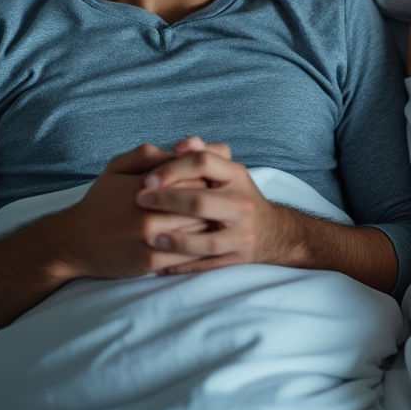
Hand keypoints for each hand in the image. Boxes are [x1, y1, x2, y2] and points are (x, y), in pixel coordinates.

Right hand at [54, 143, 208, 279]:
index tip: (211, 182)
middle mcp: (149, 212)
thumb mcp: (119, 166)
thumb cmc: (102, 200)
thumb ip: (152, 154)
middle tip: (219, 203)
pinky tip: (203, 243)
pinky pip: (189, 255)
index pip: (195, 175)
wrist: (73, 242)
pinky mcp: (152, 262)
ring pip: (201, 230)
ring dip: (211, 226)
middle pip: (201, 203)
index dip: (207, 178)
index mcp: (146, 185)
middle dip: (213, 203)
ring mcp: (151, 239)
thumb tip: (187, 148)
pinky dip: (200, 248)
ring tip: (215, 221)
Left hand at [133, 137, 296, 274]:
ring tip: (151, 237)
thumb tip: (178, 145)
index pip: (203, 162)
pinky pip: (207, 264)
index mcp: (237, 175)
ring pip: (206, 240)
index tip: (147, 178)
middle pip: (200, 202)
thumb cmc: (236, 196)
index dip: (172, 168)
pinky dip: (183, 264)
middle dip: (166, 201)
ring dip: (175, 240)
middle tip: (139, 200)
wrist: (271, 232)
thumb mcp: (226, 171)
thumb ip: (202, 153)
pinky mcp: (238, 258)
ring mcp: (242, 233)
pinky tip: (160, 260)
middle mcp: (242, 203)